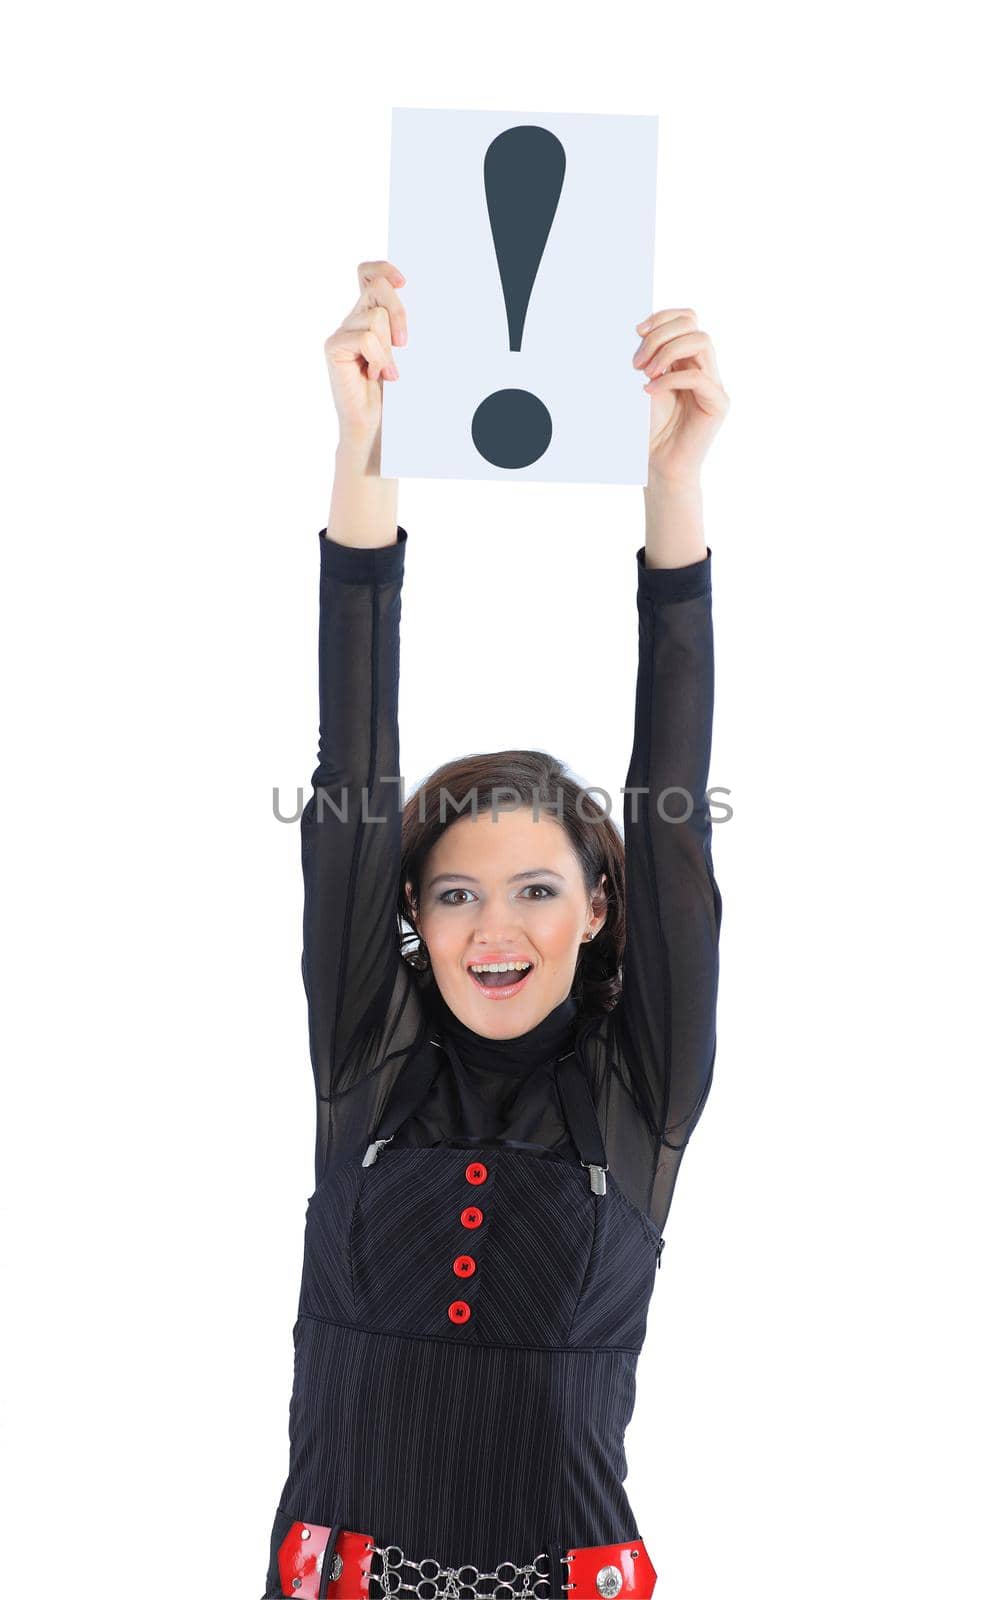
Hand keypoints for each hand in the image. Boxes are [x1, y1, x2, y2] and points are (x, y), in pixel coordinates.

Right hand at [324, 259, 408, 461]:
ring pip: (375, 317)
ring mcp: (341, 333)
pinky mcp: (333, 347)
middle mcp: (352, 319)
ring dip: (388, 348)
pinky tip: (378, 375)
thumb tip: (412, 300)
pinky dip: (379, 358)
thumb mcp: (401, 353)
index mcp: (368, 316)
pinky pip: (365, 338)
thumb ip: (399, 326)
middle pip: (377, 288)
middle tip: (405, 343)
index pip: (368, 274)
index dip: (383, 269)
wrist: (372, 425)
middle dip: (399, 311)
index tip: (404, 282)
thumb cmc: (390, 393)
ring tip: (387, 371)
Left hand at [632, 309, 728, 487]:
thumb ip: (647, 356)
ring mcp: (714, 384)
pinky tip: (649, 391)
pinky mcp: (718, 403)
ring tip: (645, 373)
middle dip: (660, 335)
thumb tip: (638, 329)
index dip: (662, 317)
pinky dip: (670, 379)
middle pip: (693, 324)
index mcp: (686, 358)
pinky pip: (698, 377)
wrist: (657, 465)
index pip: (686, 318)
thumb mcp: (642, 384)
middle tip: (636, 363)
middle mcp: (704, 366)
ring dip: (667, 351)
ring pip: (701, 341)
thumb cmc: (648, 428)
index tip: (636, 331)